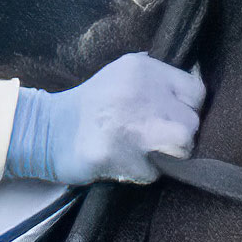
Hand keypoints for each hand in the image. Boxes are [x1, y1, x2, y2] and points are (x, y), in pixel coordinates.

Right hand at [5, 53, 206, 184]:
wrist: (46, 130)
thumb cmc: (89, 107)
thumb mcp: (121, 76)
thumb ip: (155, 82)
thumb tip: (190, 98)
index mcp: (143, 69)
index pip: (195, 91)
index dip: (189, 109)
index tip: (172, 118)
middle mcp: (140, 91)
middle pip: (192, 121)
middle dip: (180, 136)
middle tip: (157, 140)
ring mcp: (130, 123)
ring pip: (183, 144)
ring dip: (169, 156)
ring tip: (148, 153)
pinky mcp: (118, 153)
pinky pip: (153, 171)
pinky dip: (142, 172)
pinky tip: (123, 162)